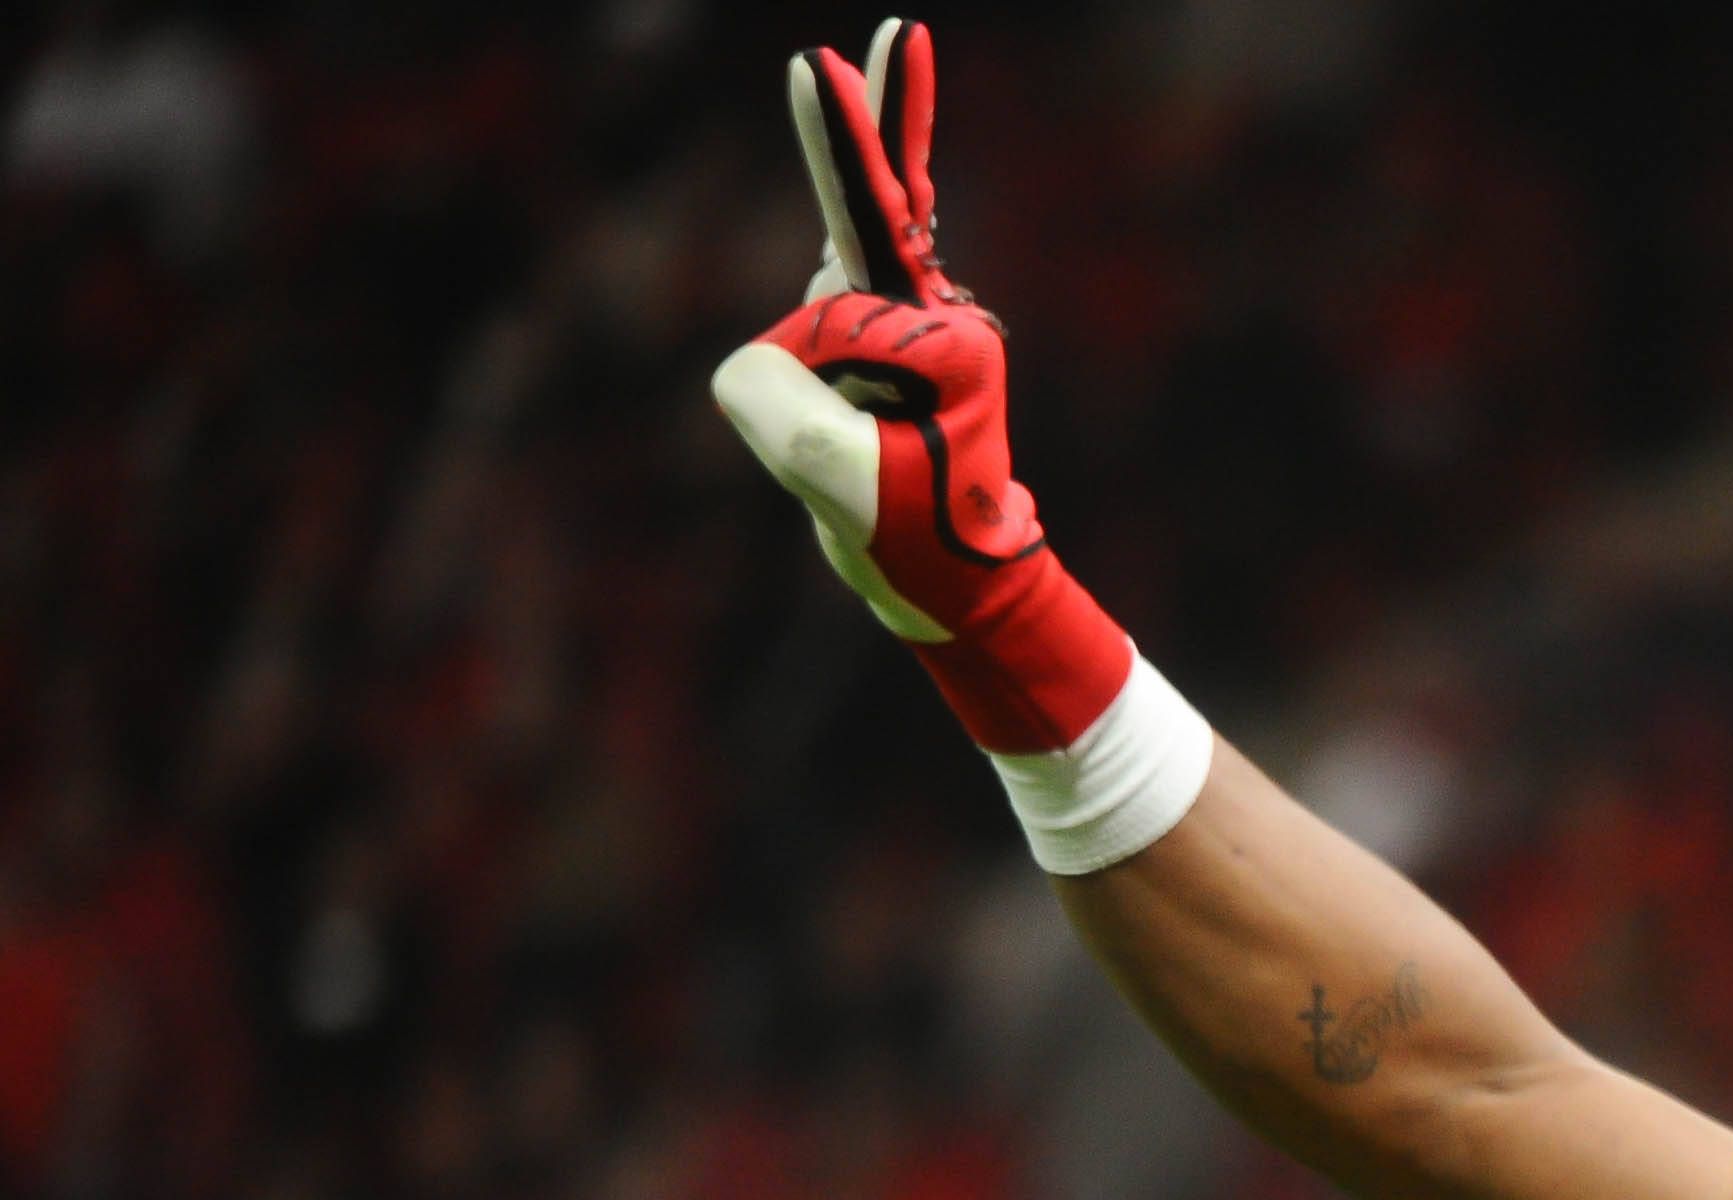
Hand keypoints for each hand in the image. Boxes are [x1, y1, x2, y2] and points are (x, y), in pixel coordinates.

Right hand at [708, 20, 1131, 751]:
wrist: (953, 584)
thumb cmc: (913, 537)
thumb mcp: (834, 478)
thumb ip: (771, 402)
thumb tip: (752, 363)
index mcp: (944, 343)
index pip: (848, 299)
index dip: (836, 216)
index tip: (817, 66)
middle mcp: (932, 320)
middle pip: (883, 205)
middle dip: (875, 122)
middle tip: (903, 31)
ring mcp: (905, 326)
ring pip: (824, 308)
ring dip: (818, 390)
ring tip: (874, 465)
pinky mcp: (878, 339)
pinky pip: (841, 279)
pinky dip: (831, 260)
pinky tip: (841, 191)